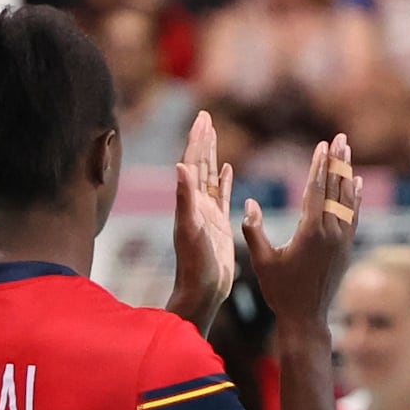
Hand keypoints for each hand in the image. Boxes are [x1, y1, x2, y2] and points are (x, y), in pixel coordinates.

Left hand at [168, 109, 235, 319]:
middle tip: (206, 117)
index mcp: (190, 202)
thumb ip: (185, 199)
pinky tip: (229, 169)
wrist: (202, 291)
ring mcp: (208, 214)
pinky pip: (222, 196)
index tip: (203, 118)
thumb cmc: (195, 266)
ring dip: (212, 155)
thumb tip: (180, 166)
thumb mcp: (191, 230)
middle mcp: (196, 205)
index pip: (193, 164)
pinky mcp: (219, 225)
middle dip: (203, 140)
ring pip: (211, 177)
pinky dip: (225, 180)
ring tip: (214, 134)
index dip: (197, 141)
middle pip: (200, 165)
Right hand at [239, 131, 363, 328]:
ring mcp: (342, 241)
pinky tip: (355, 184)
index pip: (317, 190)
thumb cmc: (280, 291)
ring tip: (348, 153)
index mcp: (311, 232)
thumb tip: (248, 203)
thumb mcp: (262, 261)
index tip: (323, 145)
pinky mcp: (347, 248)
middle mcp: (332, 233)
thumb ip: (253, 230)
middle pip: (336, 189)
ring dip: (346, 175)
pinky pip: (353, 216)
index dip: (320, 166)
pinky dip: (355, 198)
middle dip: (338, 162)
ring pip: (347, 200)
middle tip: (341, 138)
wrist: (307, 318)